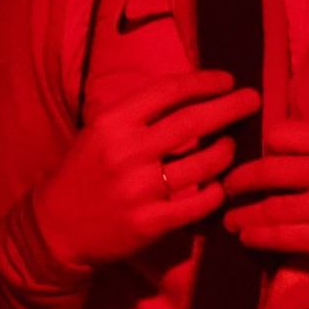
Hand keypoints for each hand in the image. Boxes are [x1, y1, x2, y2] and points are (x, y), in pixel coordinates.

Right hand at [28, 64, 256, 268]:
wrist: (55, 228)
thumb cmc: (82, 175)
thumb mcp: (98, 134)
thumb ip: (137, 117)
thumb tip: (190, 97)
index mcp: (112, 123)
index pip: (167, 92)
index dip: (203, 82)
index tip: (227, 79)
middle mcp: (127, 152)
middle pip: (193, 122)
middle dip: (230, 107)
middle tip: (253, 99)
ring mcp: (140, 189)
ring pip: (204, 163)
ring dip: (227, 150)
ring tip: (232, 145)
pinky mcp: (151, 222)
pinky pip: (200, 202)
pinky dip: (216, 191)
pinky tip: (219, 185)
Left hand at [218, 118, 308, 275]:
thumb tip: (295, 149)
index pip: (280, 134)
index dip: (264, 145)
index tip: (256, 154)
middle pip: (265, 172)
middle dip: (238, 182)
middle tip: (226, 187)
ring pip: (268, 209)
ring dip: (242, 216)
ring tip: (230, 219)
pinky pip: (283, 239)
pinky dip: (260, 238)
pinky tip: (249, 238)